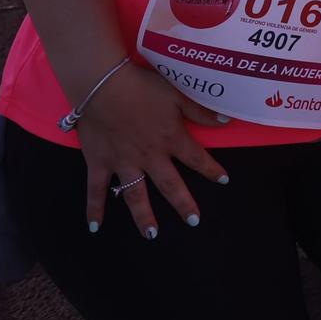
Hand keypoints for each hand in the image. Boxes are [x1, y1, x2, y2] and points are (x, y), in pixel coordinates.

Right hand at [75, 64, 228, 236]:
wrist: (103, 85)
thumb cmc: (142, 86)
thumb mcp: (177, 93)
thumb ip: (200, 111)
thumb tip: (226, 121)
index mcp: (171, 139)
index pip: (197, 159)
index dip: (212, 170)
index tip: (224, 181)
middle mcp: (149, 156)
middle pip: (170, 185)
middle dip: (183, 204)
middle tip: (194, 221)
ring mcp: (123, 162)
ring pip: (135, 195)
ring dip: (144, 216)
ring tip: (152, 235)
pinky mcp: (99, 163)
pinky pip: (95, 191)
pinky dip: (94, 209)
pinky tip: (96, 227)